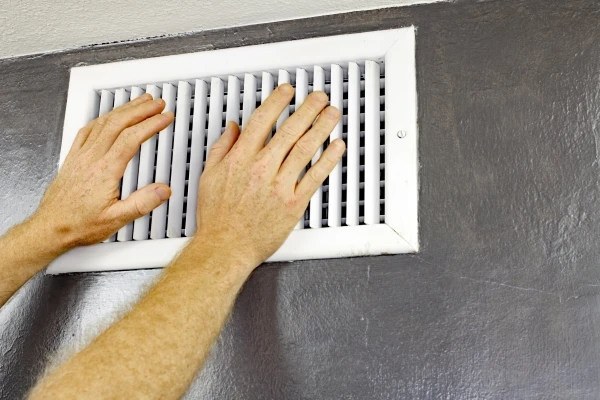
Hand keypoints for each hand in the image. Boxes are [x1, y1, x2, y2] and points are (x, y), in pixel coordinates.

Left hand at [33, 94, 173, 249]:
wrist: (51, 227)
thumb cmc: (79, 224)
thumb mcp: (116, 219)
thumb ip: (142, 203)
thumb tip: (163, 190)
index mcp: (105, 171)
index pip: (132, 138)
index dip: (151, 124)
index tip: (164, 117)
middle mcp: (91, 158)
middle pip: (118, 123)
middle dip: (141, 109)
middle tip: (157, 104)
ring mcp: (80, 156)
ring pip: (103, 122)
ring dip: (124, 109)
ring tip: (139, 103)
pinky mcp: (73, 158)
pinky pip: (87, 130)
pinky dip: (102, 118)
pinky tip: (108, 116)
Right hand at [195, 84, 344, 266]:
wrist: (226, 248)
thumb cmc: (218, 218)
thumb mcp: (209, 177)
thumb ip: (222, 149)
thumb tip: (233, 129)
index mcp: (240, 159)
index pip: (261, 121)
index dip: (277, 102)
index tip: (287, 91)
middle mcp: (261, 169)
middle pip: (288, 130)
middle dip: (307, 109)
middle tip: (318, 97)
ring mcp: (278, 186)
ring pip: (304, 149)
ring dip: (321, 127)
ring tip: (332, 114)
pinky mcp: (292, 204)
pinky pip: (314, 177)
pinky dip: (328, 159)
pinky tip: (336, 147)